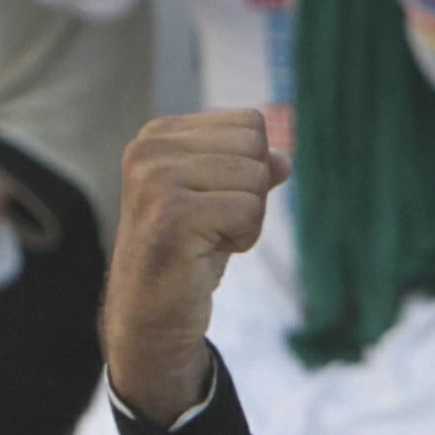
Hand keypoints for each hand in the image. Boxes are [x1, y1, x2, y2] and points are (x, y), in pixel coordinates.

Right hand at [103, 111, 290, 419]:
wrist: (152, 311)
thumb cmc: (189, 252)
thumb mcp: (222, 201)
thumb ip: (250, 171)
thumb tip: (285, 157)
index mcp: (159, 135)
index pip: (251, 124)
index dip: (250, 169)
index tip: (213, 201)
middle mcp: (150, 149)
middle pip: (256, 148)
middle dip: (250, 193)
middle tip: (211, 224)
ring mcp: (155, 179)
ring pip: (256, 178)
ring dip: (247, 219)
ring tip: (206, 238)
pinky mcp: (170, 213)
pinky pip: (249, 211)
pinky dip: (243, 239)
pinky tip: (204, 253)